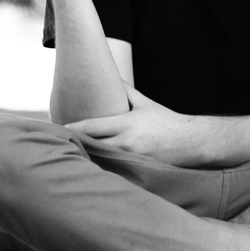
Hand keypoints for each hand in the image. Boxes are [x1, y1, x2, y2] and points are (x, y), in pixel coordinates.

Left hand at [65, 86, 198, 165]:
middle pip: (92, 146)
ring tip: (71, 158)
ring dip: (87, 159)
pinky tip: (92, 171)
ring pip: (100, 161)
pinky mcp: (136, 170)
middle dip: (76, 145)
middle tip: (59, 145)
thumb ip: (127, 92)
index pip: (92, 126)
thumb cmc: (166, 120)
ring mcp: (131, 158)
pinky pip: (114, 172)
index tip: (59, 128)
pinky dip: (102, 170)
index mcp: (126, 123)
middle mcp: (126, 142)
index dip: (73, 128)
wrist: (190, 141)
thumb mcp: (145, 103)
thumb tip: (112, 78)